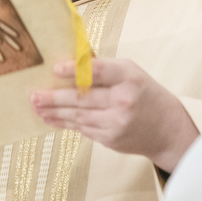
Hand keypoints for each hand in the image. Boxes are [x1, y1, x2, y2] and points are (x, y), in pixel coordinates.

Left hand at [31, 58, 199, 171]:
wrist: (168, 129)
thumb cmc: (144, 93)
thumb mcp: (131, 73)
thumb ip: (104, 68)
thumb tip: (70, 61)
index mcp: (129, 77)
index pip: (100, 71)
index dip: (76, 70)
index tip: (55, 68)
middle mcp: (123, 100)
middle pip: (83, 98)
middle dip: (54, 98)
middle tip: (34, 95)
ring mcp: (117, 123)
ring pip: (78, 116)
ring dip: (54, 112)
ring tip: (36, 107)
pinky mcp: (111, 139)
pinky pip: (82, 129)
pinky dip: (64, 123)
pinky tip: (50, 118)